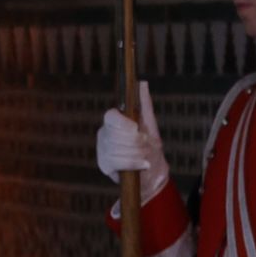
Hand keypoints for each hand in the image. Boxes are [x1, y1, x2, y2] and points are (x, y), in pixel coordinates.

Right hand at [96, 81, 169, 201]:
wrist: (153, 173)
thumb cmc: (151, 148)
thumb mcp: (150, 125)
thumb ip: (145, 104)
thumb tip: (142, 83)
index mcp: (114, 122)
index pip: (110, 116)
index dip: (123, 123)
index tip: (136, 129)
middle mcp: (104, 134)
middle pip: (116, 134)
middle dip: (137, 142)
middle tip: (147, 146)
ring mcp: (102, 149)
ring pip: (117, 149)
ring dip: (138, 154)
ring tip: (145, 156)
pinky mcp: (103, 165)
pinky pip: (117, 162)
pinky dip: (134, 163)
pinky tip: (142, 165)